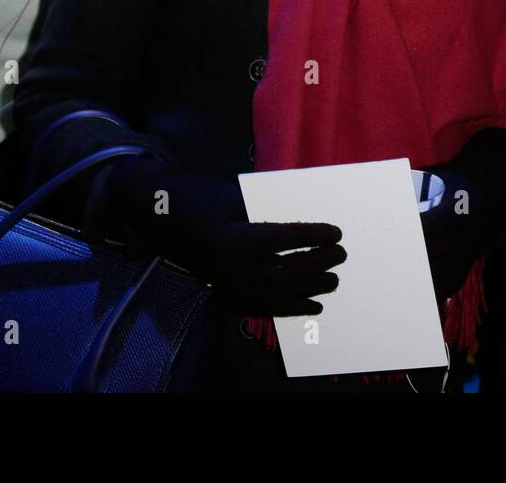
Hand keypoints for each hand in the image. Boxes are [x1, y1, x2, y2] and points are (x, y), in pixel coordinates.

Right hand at [108, 157, 344, 316]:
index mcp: (232, 241)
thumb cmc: (201, 199)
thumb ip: (268, 208)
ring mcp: (228, 287)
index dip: (312, 236)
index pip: (282, 240)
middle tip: (341, 254)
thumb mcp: (234, 195)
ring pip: (278, 295)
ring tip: (335, 280)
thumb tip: (307, 216)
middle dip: (317, 264)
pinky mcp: (228, 296)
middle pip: (284, 272)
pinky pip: (265, 307)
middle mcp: (230, 270)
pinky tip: (316, 306)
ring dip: (310, 289)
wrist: (164, 220)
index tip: (335, 231)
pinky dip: (292, 309)